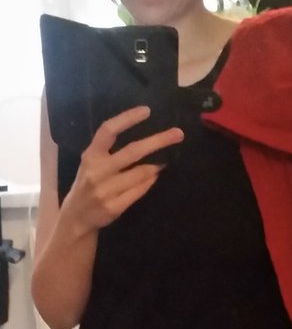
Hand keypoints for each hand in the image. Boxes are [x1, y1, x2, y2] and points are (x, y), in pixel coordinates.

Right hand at [63, 106, 183, 233]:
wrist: (76, 217)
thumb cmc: (88, 184)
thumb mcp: (92, 163)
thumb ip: (110, 151)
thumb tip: (145, 139)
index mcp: (90, 155)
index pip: (108, 131)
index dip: (127, 119)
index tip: (147, 110)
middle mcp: (97, 171)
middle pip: (132, 151)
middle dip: (158, 141)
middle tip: (178, 134)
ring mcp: (105, 190)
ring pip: (140, 173)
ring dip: (156, 166)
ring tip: (166, 160)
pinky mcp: (113, 207)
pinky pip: (139, 190)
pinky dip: (149, 182)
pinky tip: (155, 176)